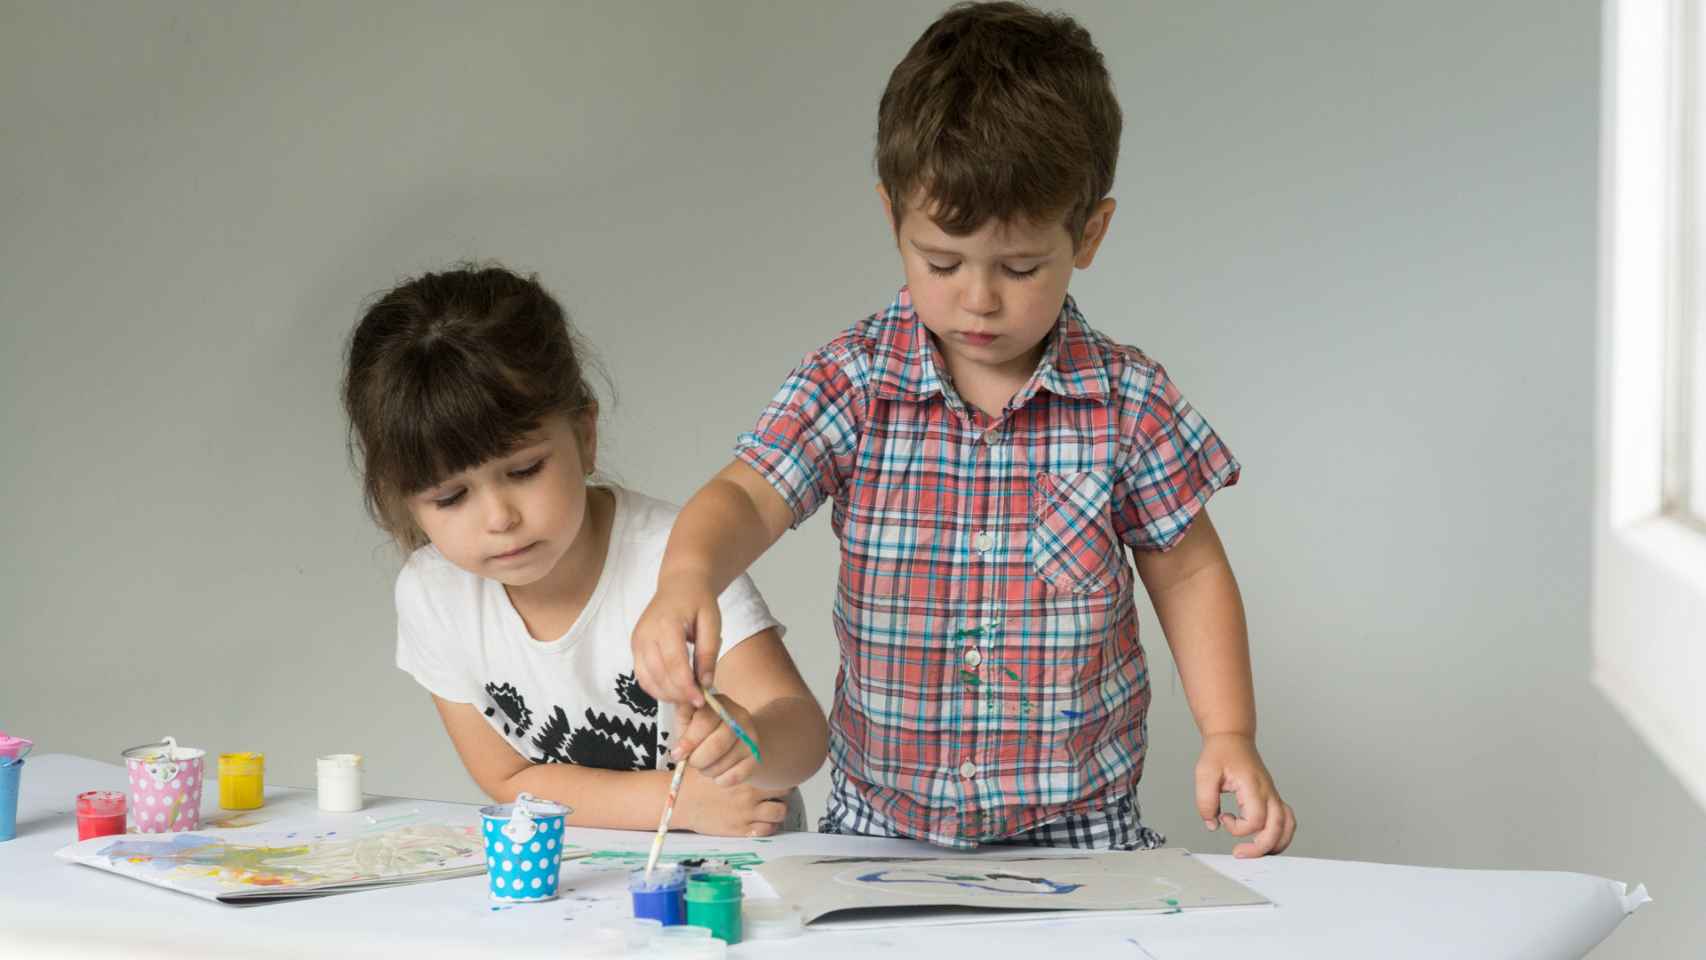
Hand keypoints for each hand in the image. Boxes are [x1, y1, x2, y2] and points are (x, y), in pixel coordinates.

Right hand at [632, 577, 721, 706]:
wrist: (679, 583)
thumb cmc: (698, 601)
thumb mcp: (712, 622)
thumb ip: (709, 652)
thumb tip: (706, 682)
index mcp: (666, 624)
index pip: (673, 663)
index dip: (686, 686)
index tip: (700, 700)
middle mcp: (646, 633)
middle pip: (658, 674)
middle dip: (677, 693)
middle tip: (696, 702)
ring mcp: (637, 640)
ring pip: (646, 678)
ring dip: (666, 694)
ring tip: (686, 697)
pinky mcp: (635, 646)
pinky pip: (641, 674)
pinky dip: (655, 688)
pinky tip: (673, 690)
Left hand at [673, 693, 761, 787]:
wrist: (735, 741)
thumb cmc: (703, 730)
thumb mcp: (689, 720)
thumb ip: (682, 724)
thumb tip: (679, 749)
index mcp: (720, 703)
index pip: (704, 721)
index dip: (688, 740)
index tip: (677, 754)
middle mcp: (740, 716)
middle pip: (717, 744)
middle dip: (698, 759)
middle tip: (691, 762)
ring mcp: (751, 737)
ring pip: (724, 762)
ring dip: (708, 770)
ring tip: (705, 765)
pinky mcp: (756, 757)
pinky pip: (734, 776)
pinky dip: (721, 780)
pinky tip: (718, 773)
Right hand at [677, 765, 789, 837]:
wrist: (681, 802)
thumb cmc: (695, 781)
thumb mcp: (716, 762)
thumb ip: (735, 758)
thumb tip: (748, 747)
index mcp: (745, 775)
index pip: (776, 773)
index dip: (779, 775)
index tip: (775, 776)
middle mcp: (750, 794)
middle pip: (785, 792)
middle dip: (782, 792)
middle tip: (774, 792)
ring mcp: (746, 813)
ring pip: (780, 813)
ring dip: (777, 810)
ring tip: (770, 807)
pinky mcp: (740, 829)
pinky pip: (766, 830)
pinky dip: (768, 826)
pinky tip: (761, 821)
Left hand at [1194, 733, 1295, 857]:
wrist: (1232, 738)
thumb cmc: (1220, 753)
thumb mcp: (1204, 773)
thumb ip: (1205, 801)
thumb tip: (1212, 824)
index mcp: (1253, 786)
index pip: (1255, 819)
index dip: (1238, 828)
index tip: (1224, 818)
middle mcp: (1268, 792)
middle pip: (1277, 828)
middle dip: (1260, 847)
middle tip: (1239, 852)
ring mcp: (1273, 795)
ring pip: (1287, 826)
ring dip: (1274, 844)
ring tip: (1256, 852)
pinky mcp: (1272, 797)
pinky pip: (1286, 820)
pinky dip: (1280, 835)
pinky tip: (1266, 841)